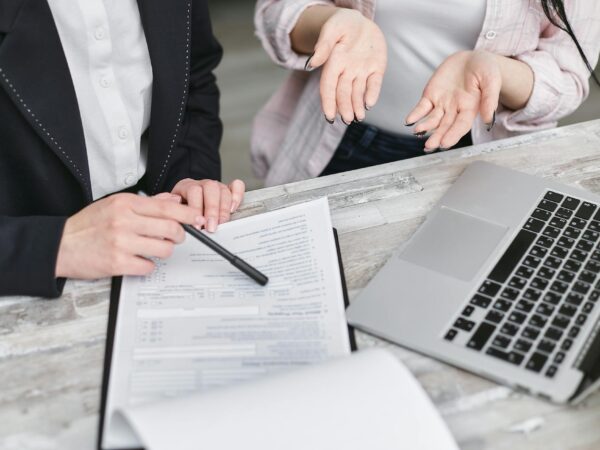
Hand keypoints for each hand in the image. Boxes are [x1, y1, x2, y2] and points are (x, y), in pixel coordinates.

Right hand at [55, 193, 202, 278]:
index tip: (197, 218)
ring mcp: (121, 243)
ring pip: (164, 249)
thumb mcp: (115, 205)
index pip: (166, 207)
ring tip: (153, 249)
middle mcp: (124, 221)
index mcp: (125, 204)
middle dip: (179, 235)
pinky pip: (148, 266)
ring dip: (164, 251)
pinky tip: (138, 260)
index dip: (187, 214)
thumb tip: (174, 201)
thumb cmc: (89, 225)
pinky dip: (148, 265)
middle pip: (171, 229)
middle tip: (175, 238)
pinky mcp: (117, 263)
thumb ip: (146, 203)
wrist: (60, 245)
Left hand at [171, 178, 244, 231]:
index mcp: (186, 186)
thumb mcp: (173, 212)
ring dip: (224, 209)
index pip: (193, 191)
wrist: (184, 204)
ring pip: (223, 190)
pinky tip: (233, 208)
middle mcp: (202, 184)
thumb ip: (176, 215)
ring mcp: (216, 186)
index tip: (197, 226)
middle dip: (212, 210)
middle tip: (211, 227)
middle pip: (210, 189)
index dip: (196, 209)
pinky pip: (237, 186)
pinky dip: (237, 196)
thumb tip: (181, 223)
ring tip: (221, 223)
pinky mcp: (228, 189)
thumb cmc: (179, 211)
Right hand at [307, 8, 386, 123]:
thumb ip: (324, 46)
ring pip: (358, 93)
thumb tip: (311, 64)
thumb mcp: (332, 29)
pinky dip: (372, 94)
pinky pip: (375, 84)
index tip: (329, 116)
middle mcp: (347, 71)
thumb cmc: (343, 24)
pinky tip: (369, 104)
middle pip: (343, 93)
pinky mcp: (376, 69)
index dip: (328, 102)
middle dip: (345, 108)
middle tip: (347, 120)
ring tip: (358, 118)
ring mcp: (362, 71)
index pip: (328, 87)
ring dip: (357, 106)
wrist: (361, 21)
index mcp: (334, 63)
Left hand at [405, 50, 501, 151]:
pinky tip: (409, 121)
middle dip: (437, 136)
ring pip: (432, 119)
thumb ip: (489, 99)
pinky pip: (421, 108)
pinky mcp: (431, 96)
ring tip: (418, 131)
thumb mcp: (492, 80)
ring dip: (425, 127)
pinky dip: (415, 115)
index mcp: (470, 108)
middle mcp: (454, 109)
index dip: (453, 135)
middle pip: (445, 126)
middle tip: (430, 146)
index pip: (461, 125)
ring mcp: (441, 104)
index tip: (445, 143)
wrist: (471, 58)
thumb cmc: (485, 69)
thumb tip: (488, 119)